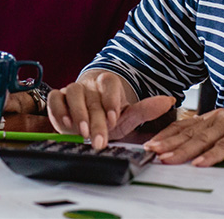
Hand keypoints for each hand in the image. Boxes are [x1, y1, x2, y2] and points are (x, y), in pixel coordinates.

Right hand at [47, 70, 173, 149]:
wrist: (89, 119)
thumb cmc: (108, 117)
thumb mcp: (127, 116)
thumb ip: (145, 110)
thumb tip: (168, 101)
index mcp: (107, 84)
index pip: (109, 83)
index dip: (111, 99)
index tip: (114, 118)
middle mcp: (89, 85)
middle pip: (92, 96)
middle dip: (95, 119)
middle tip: (99, 139)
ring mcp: (72, 90)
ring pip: (72, 93)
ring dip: (77, 113)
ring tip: (82, 132)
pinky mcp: (57, 98)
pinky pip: (54, 98)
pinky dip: (58, 109)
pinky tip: (65, 123)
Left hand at [144, 106, 223, 165]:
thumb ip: (212, 139)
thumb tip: (193, 152)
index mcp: (212, 118)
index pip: (184, 125)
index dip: (167, 134)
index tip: (151, 142)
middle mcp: (218, 118)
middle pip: (188, 132)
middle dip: (168, 142)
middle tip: (152, 150)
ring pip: (202, 138)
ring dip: (183, 149)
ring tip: (168, 157)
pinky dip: (211, 155)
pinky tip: (200, 163)